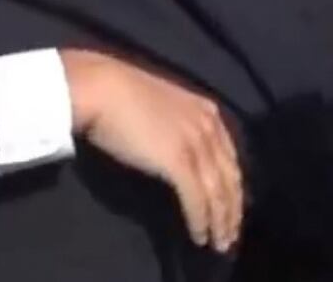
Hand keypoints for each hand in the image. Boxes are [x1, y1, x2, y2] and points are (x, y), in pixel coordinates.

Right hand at [61, 49, 242, 252]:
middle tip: (229, 234)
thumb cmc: (118, 92)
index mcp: (207, 112)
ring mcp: (195, 145)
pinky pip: (196, 200)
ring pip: (217, 193)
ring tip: (218, 243)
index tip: (230, 207)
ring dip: (220, 222)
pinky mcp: (179, 163)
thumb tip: (177, 149)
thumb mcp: (161, 105)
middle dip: (232, 210)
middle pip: (230, 179)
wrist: (99, 88)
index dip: (233, 187)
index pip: (230, 158)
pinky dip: (200, 221)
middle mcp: (208, 128)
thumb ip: (177, 124)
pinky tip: (198, 236)